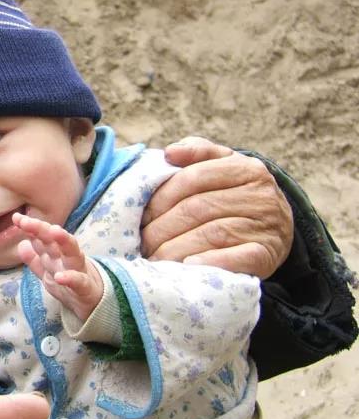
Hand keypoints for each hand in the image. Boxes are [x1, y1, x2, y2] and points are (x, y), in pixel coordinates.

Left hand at [14, 214, 103, 319]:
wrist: (94, 302)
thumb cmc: (69, 283)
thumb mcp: (48, 272)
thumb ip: (34, 259)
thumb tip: (21, 244)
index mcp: (55, 254)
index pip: (41, 237)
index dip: (30, 227)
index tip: (16, 218)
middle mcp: (65, 258)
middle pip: (53, 240)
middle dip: (40, 228)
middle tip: (26, 221)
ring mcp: (78, 270)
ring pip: (71, 252)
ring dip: (64, 240)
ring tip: (54, 231)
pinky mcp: (86, 287)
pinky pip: (79, 281)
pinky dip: (70, 278)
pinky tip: (60, 277)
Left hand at [141, 137, 292, 277]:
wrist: (277, 229)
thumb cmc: (235, 194)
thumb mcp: (221, 166)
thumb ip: (196, 153)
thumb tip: (169, 152)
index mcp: (245, 168)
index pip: (193, 178)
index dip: (160, 198)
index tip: (141, 216)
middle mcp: (260, 195)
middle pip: (197, 208)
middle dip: (161, 228)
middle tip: (141, 242)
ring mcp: (266, 226)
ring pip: (211, 234)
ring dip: (175, 249)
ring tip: (153, 258)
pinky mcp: (267, 255)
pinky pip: (236, 259)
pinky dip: (210, 262)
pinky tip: (188, 266)